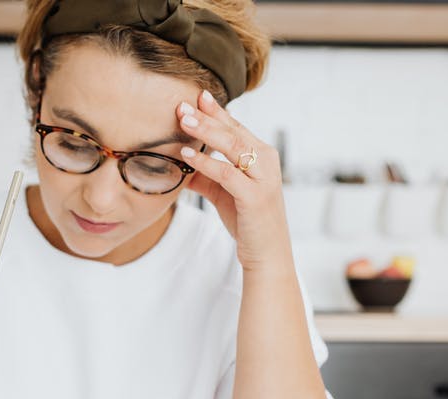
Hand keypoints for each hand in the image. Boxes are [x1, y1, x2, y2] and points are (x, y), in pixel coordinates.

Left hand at [176, 89, 291, 269]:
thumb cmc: (247, 221)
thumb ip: (206, 175)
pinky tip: (187, 155)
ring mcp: (263, 178)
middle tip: (182, 104)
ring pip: (232, 146)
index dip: (216, 111)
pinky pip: (227, 173)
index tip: (196, 96)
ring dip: (205, 132)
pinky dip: (206, 162)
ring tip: (182, 120)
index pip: (236, 127)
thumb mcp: (223, 193)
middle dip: (207, 116)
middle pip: (233, 131)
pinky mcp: (255, 196)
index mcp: (262, 156)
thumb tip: (181, 162)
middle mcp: (266, 162)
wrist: (266, 253)